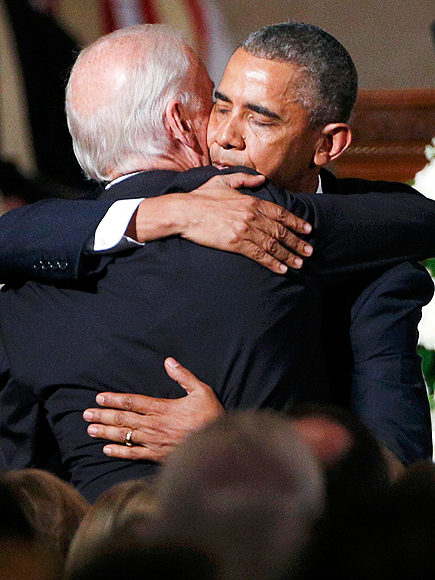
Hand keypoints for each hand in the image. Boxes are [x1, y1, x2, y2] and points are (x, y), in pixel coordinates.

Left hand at [83, 358, 224, 461]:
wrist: (218, 446)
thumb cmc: (211, 416)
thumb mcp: (202, 391)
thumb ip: (184, 376)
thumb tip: (168, 361)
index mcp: (163, 408)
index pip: (133, 402)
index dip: (114, 400)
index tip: (99, 398)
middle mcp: (154, 425)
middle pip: (124, 419)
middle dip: (104, 415)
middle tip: (86, 414)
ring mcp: (154, 441)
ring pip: (125, 436)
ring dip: (106, 432)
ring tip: (90, 429)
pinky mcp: (158, 455)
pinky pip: (134, 454)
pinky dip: (119, 452)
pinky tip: (106, 450)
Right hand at [131, 173, 312, 273]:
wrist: (184, 212)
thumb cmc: (201, 196)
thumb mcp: (224, 181)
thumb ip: (245, 179)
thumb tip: (262, 179)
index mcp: (251, 201)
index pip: (279, 213)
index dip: (295, 222)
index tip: (307, 230)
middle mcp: (252, 216)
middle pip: (280, 231)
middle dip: (297, 242)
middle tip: (309, 252)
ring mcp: (244, 230)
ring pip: (272, 244)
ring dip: (288, 255)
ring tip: (299, 264)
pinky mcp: (235, 243)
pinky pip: (258, 254)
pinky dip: (272, 262)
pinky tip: (281, 268)